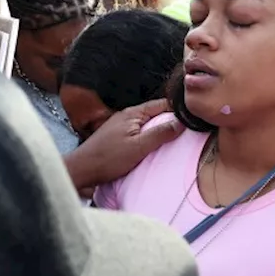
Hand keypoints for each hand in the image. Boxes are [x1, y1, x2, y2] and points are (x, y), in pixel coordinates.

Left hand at [66, 99, 182, 195]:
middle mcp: (126, 116)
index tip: (193, 117)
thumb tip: (181, 122)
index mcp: (132, 114)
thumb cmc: (108, 159)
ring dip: (159, 131)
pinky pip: (138, 134)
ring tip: (175, 140)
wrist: (81, 170)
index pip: (161, 105)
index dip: (178, 110)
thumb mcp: (139, 147)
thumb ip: (160, 134)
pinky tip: (154, 148)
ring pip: (146, 125)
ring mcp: (120, 127)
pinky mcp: (117, 138)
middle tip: (189, 130)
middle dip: (170, 121)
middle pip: (154, 114)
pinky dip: (148, 139)